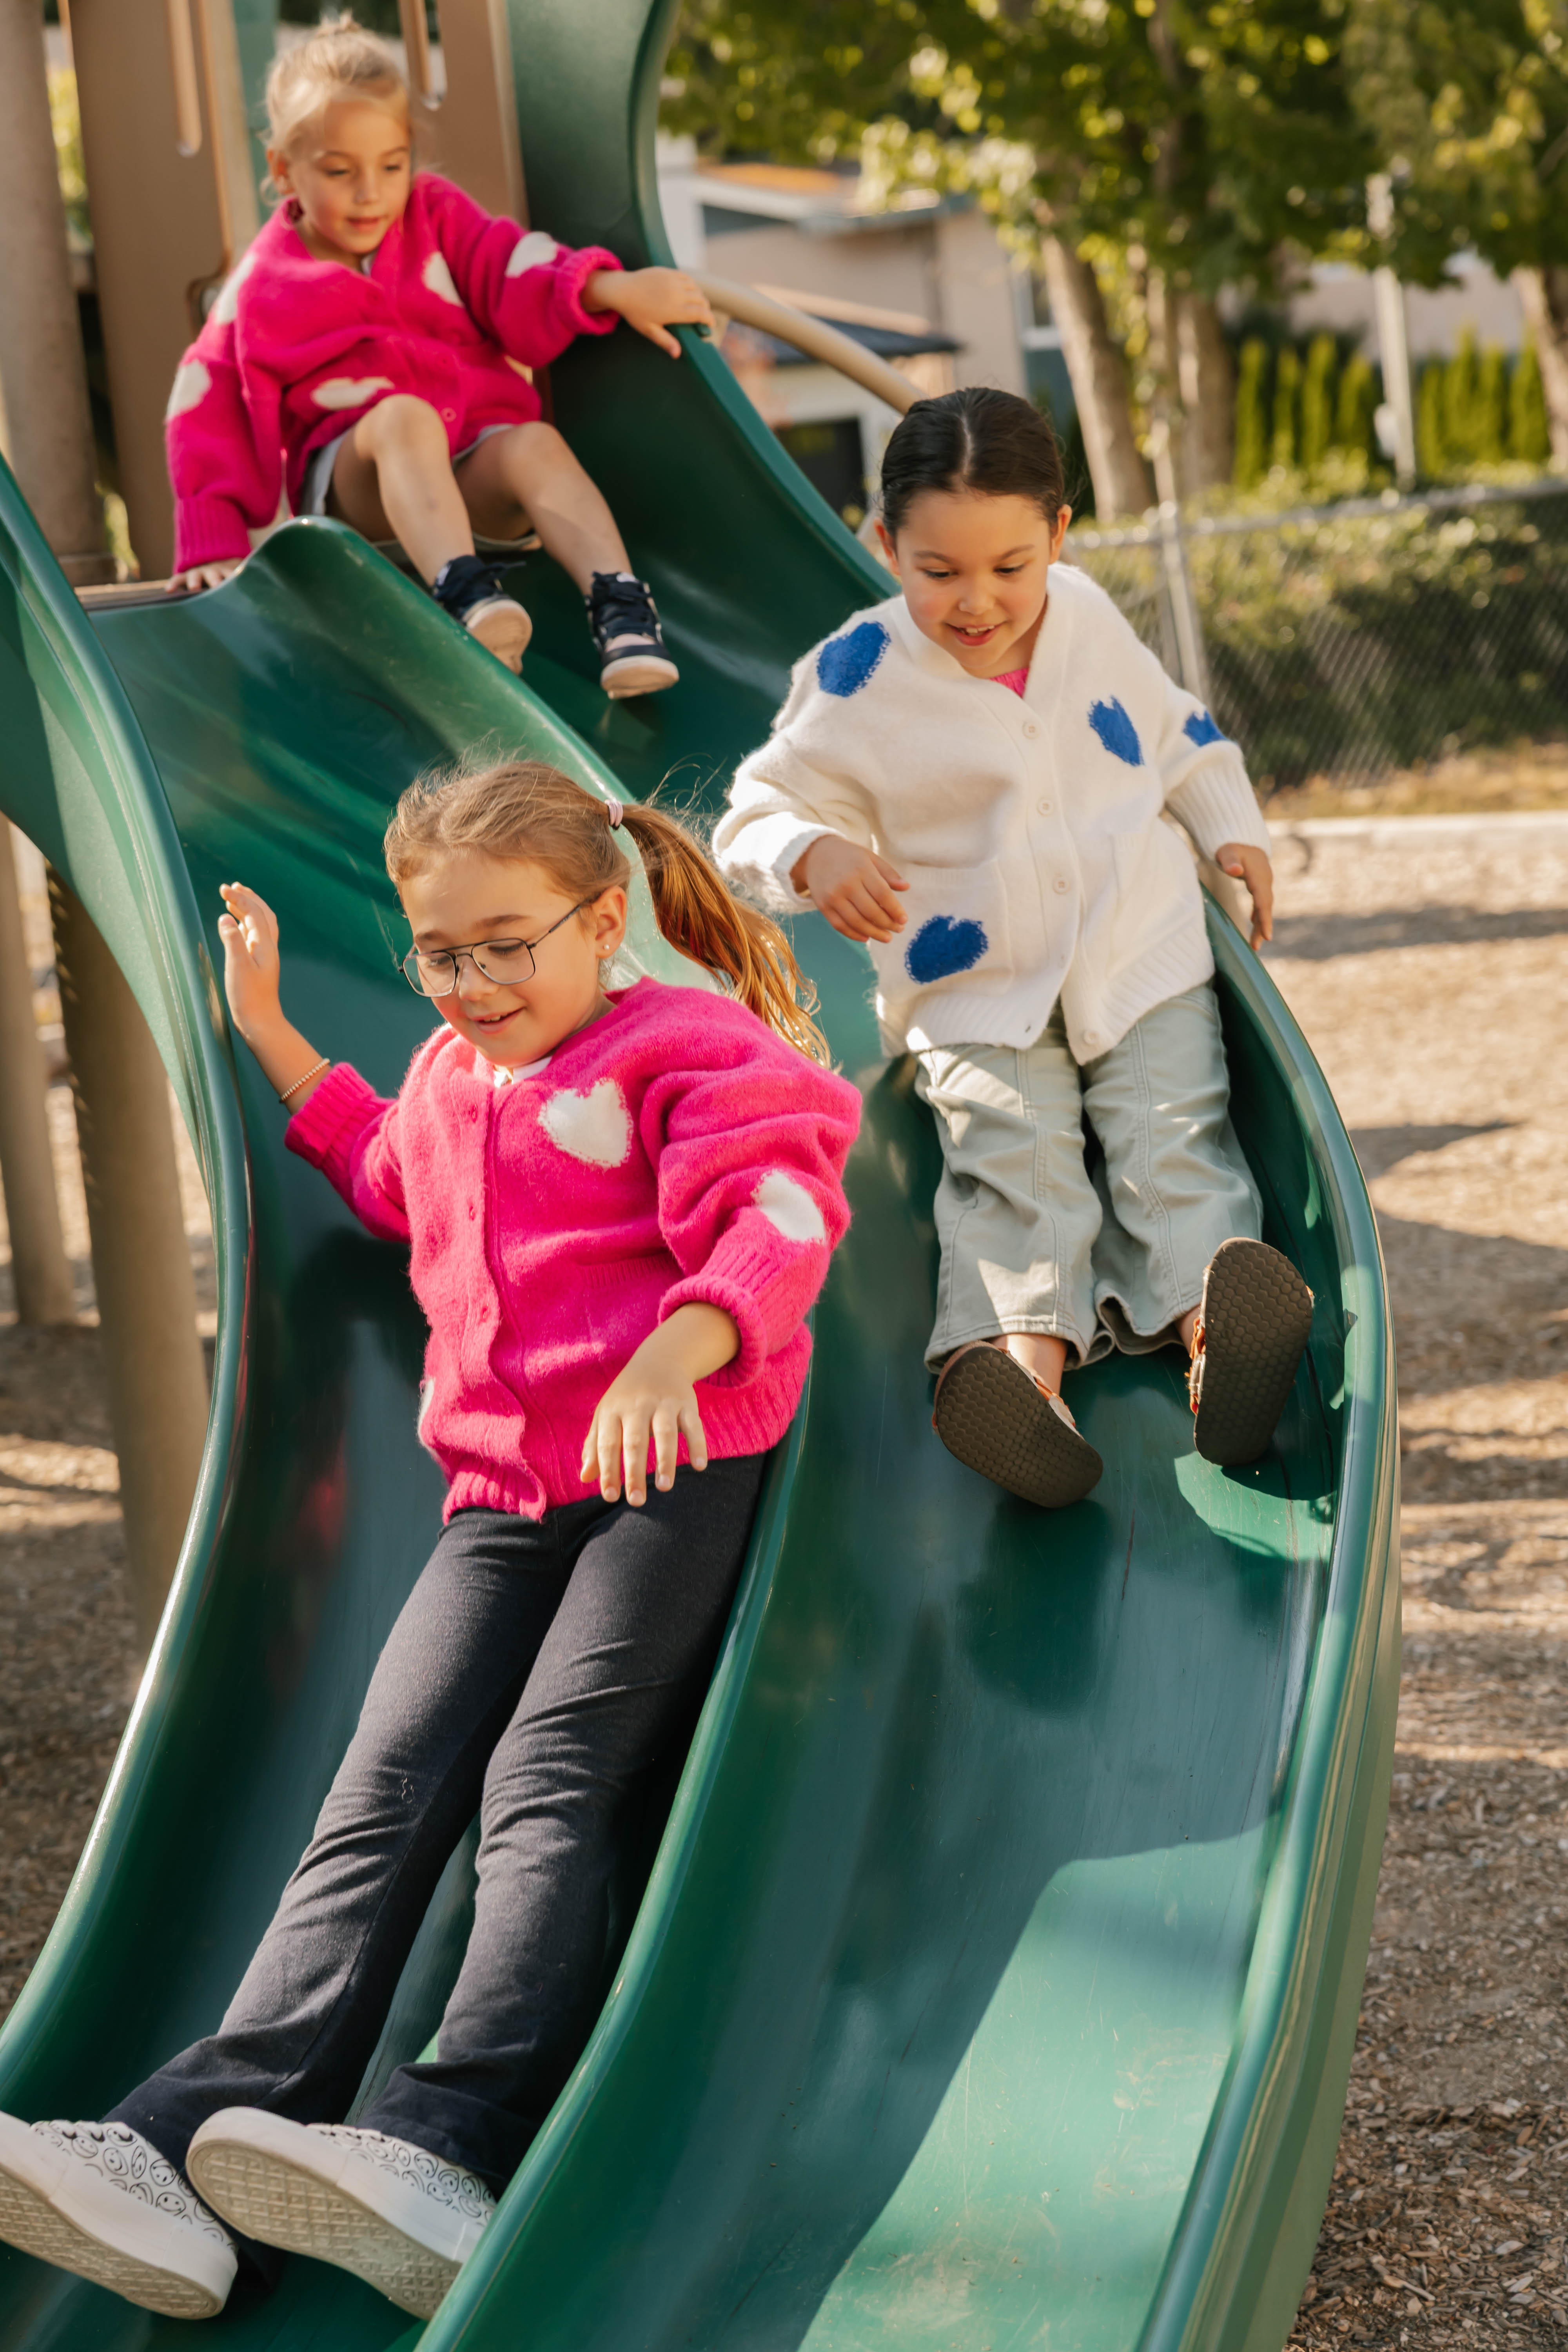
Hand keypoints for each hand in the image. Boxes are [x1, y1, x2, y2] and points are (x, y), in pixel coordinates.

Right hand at [170, 559, 243, 593]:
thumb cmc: (230, 580)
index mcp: (230, 572)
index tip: (241, 586)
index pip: (235, 575)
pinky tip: (168, 590)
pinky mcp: (186, 576)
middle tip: (218, 587)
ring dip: (195, 581)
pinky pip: (178, 578)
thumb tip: (269, 598)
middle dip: (217, 581)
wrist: (215, 560)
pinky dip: (173, 583)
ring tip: (194, 588)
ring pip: (196, 575)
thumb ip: (250, 586)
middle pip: (216, 575)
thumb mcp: (240, 580)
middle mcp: (215, 571)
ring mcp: (199, 572)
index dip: (237, 580)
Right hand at [216, 884, 330, 1105]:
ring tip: (233, 899)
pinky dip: (245, 925)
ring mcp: (264, 956)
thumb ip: (232, 940)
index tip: (223, 889)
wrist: (260, 1022)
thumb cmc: (248, 997)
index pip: (254, 912)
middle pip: (263, 914)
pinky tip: (236, 924)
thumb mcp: (237, 966)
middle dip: (248, 898)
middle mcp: (268, 947)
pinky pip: (254, 937)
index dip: (239, 898)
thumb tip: (226, 917)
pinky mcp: (258, 965)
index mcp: (265, 945)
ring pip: (259, 925)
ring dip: (248, 909)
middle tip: (232, 887)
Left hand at [581, 1303, 737, 1504]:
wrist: (658, 1359)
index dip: (608, 1470)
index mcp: (613, 1410)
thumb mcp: (606, 1415)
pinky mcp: (686, 1402)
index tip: (610, 1496)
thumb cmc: (626, 1397)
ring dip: (665, 1461)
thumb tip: (585, 1478)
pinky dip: (698, 1444)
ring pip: (665, 1433)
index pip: (608, 1444)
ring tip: (664, 1487)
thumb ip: (595, 1446)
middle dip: (635, 1472)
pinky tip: (700, 1467)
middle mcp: (637, 1405)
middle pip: (635, 1441)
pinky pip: (693, 1425)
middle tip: (636, 1501)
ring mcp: (663, 1403)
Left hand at [583, 266, 714, 358]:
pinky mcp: (669, 272)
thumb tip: (677, 354)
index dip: (709, 319)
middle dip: (705, 308)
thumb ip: (665, 341)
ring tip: (697, 303)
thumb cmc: (635, 313)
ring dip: (699, 296)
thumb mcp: (649, 330)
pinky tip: (689, 291)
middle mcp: (677, 294)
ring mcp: (673, 281)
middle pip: (701, 300)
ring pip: (696, 288)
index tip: (710, 324)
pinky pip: (687, 277)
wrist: (623, 289)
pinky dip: (691, 285)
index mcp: (675, 310)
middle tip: (703, 315)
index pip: (701, 313)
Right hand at [794, 833, 908, 943]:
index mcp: (861, 869)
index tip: (904, 919)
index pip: (882, 894)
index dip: (895, 910)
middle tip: (899, 929)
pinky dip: (854, 935)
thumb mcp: (870, 857)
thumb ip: (888, 873)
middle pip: (871, 911)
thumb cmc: (849, 857)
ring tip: (887, 937)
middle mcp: (846, 884)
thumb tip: (906, 887)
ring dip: (874, 933)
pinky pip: (840, 926)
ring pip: (856, 922)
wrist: (815, 855)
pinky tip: (866, 937)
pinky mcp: (823, 906)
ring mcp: (833, 897)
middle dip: (888, 924)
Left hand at [1215, 842, 1273, 949]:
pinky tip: (1255, 926)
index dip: (1264, 918)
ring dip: (1260, 925)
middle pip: (1265, 907)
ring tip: (1255, 944)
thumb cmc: (1231, 844)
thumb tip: (1236, 870)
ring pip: (1264, 907)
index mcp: (1258, 875)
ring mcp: (1263, 883)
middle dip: (1262, 927)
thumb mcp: (1228, 851)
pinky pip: (1260, 903)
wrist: (1241, 837)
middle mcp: (1264, 880)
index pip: (1263, 900)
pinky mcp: (1259, 884)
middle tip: (1257, 947)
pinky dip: (1258, 915)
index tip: (1267, 935)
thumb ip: (1231, 860)